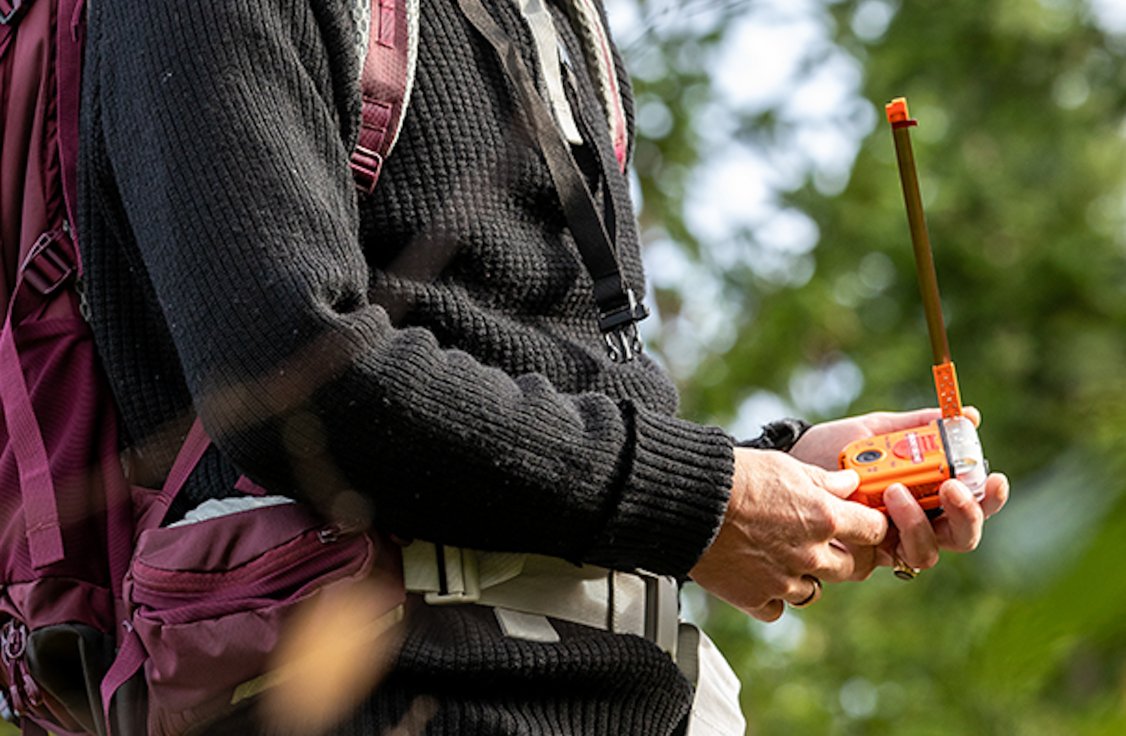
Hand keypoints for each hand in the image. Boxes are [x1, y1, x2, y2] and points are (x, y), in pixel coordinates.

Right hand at [689, 448, 887, 621]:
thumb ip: (822, 479)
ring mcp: (782, 580)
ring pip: (813, 592)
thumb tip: (848, 484)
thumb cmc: (732, 477)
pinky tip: (759, 576)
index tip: (863, 523)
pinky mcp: (753, 598)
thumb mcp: (784, 465)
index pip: (872, 529)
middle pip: (850, 568)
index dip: (870, 525)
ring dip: (805, 577)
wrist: (687, 501)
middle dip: (843, 556)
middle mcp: (809, 553)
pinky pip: (775, 609)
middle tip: (826, 544)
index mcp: (822, 517)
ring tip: (783, 558)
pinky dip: (771, 597)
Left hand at [790, 407, 1008, 571]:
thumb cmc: (835, 447)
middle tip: (950, 490)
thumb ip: (919, 427)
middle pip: (961, 536)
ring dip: (919, 523)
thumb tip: (969, 416)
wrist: (790, 461)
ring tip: (894, 491)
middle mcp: (917, 523)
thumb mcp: (877, 430)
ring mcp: (891, 542)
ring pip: (927, 553)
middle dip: (965, 516)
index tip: (995, 478)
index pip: (974, 503)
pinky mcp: (863, 557)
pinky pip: (888, 559)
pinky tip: (871, 511)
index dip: (991, 498)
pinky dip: (887, 538)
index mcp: (929, 492)